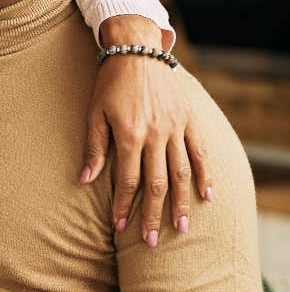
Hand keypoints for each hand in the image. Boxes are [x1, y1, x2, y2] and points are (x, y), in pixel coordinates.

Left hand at [83, 18, 212, 244]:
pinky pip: (200, 152)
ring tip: (181, 228)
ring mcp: (176, 127)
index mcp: (130, 135)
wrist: (137, 50)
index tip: (120, 228)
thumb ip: (94, 148)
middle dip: (153, 215)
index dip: (123, 206)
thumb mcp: (94, 113)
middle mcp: (156, 134)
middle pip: (157, 184)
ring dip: (181, 203)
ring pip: (181, 173)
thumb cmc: (109, 84)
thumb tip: (84, 181)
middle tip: (151, 241)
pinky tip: (207, 196)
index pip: (128, 181)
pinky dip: (205, 175)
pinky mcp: (189, 119)